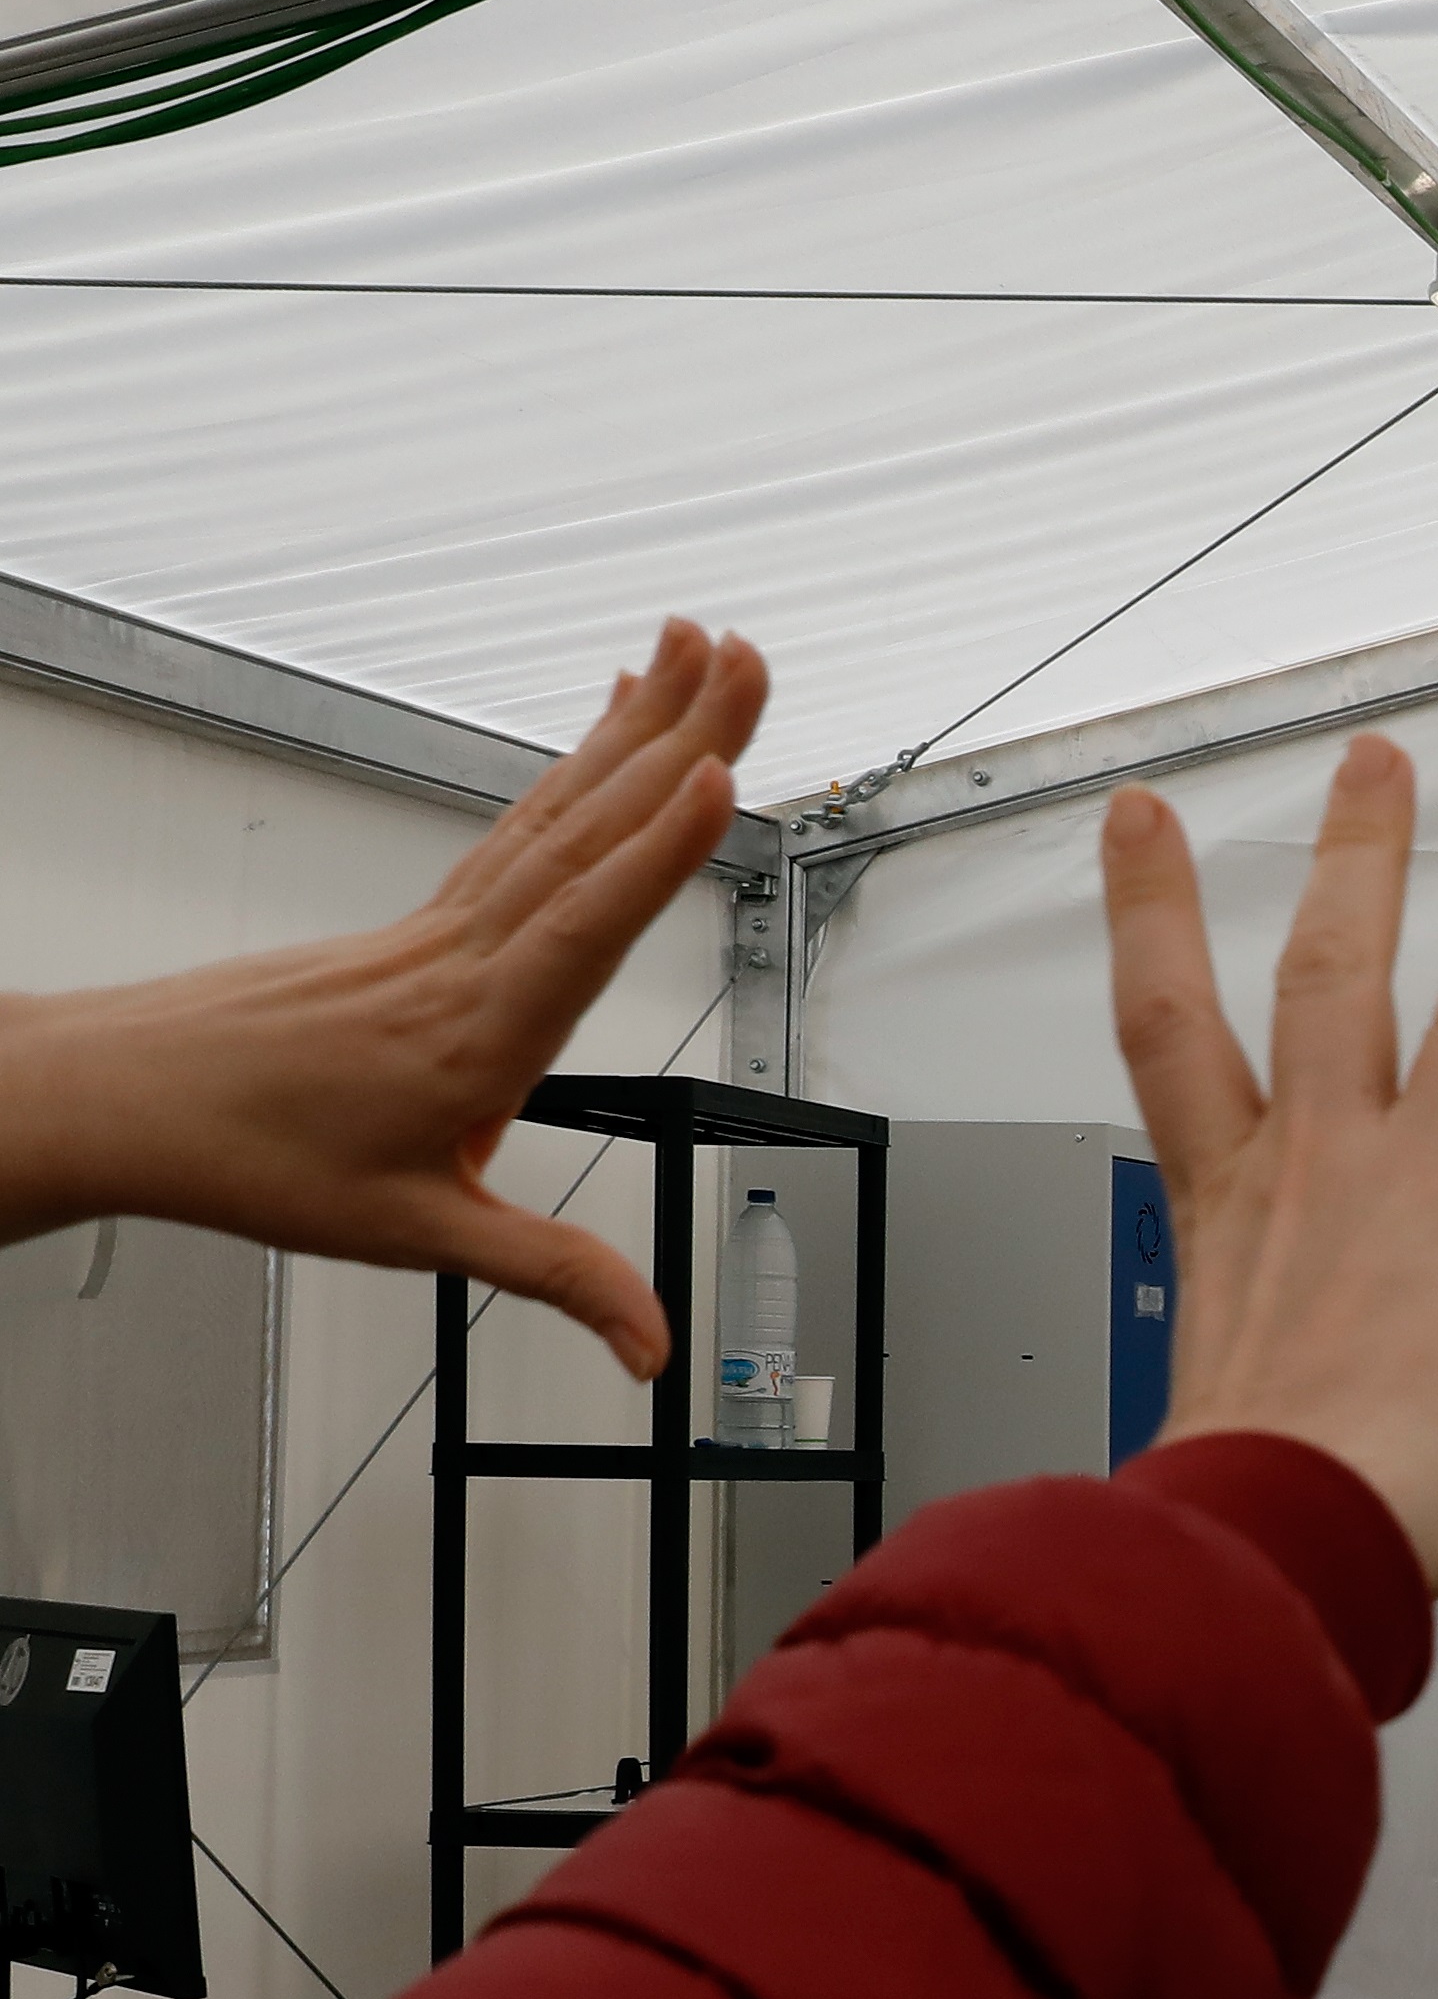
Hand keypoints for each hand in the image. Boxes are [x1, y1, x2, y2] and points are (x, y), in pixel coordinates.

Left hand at [0, 620, 764, 1377]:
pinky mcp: (423, 922)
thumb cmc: (252, 1159)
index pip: (581, 926)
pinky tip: (610, 726)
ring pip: (558, 810)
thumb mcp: (417, 1238)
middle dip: (679, 736)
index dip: (654, 854)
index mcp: (475, 1030)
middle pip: (587, 830)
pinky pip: (520, 826)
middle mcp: (463, 955)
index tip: (720, 773)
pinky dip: (575, 768)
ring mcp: (440, 926)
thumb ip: (550, 1278)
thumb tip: (650, 1346)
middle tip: (750, 654)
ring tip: (701, 653)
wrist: (127, 1101)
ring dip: (639, 727)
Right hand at [1107, 737, 1437, 1593]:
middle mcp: (1327, 1157)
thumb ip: (1236, 1348)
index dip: (1148, 911)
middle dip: (1357, 857)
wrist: (1300, 1517)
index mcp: (1231, 1200)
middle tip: (1378, 768)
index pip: (1170, 1023)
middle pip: (1333, 969)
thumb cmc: (1266, 1491)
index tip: (1144, 828)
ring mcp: (1431, 1170)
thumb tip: (1240, 1398)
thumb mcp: (1214, 1391)